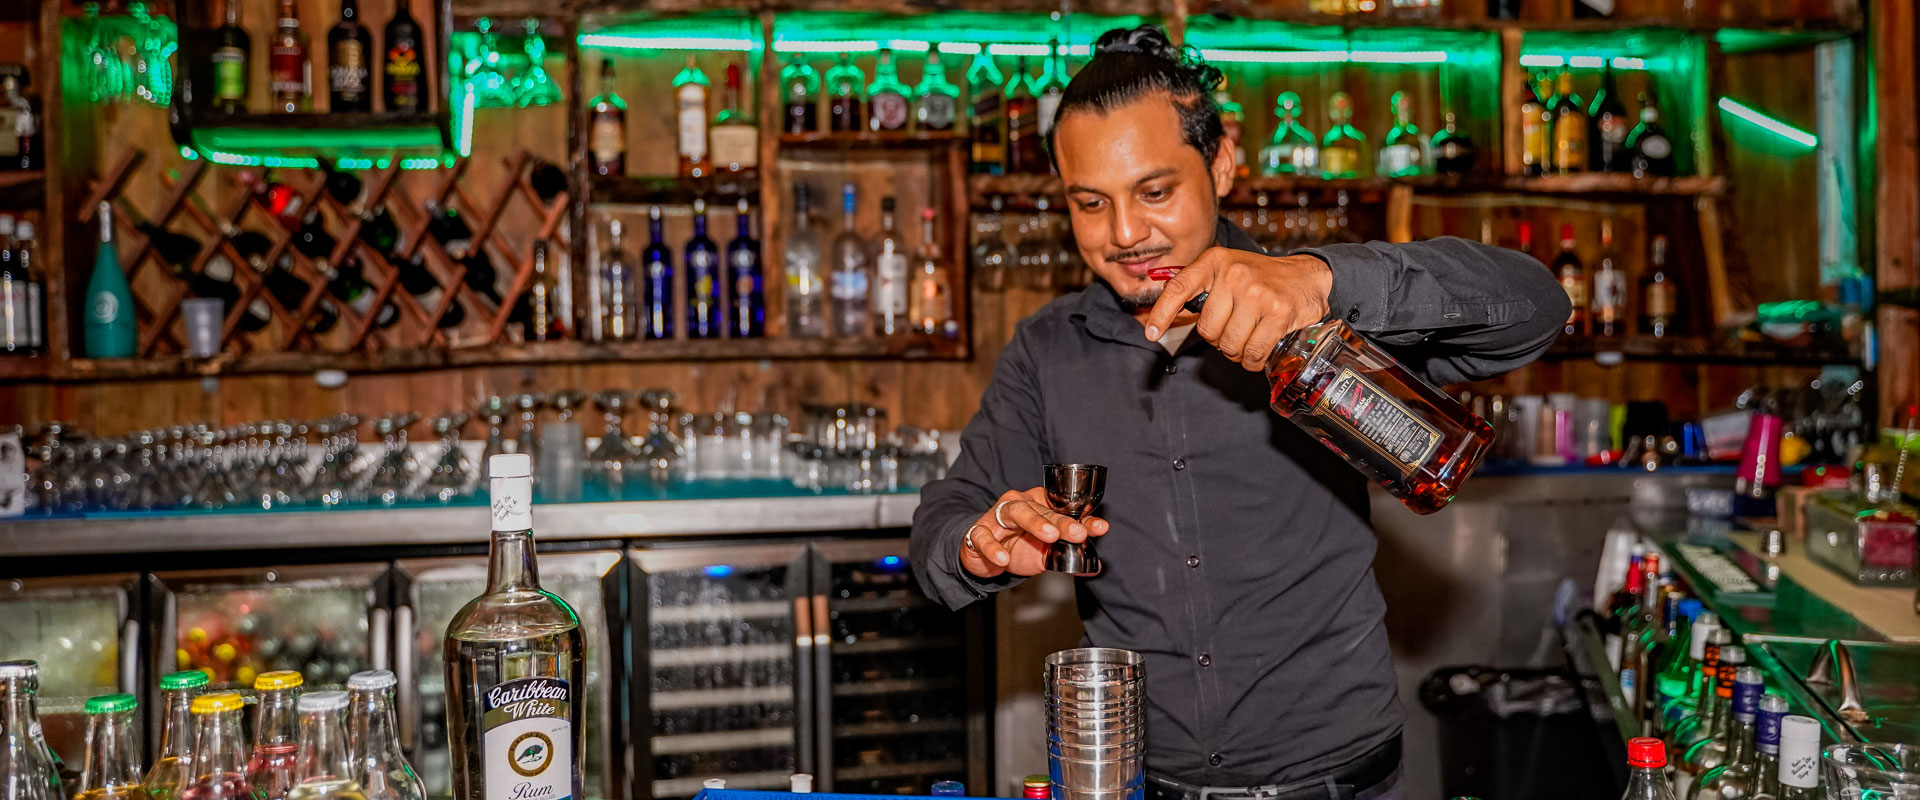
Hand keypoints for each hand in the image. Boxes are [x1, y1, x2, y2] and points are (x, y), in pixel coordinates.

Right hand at [959, 487, 1110, 578]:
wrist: (982, 554)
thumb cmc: (1015, 545)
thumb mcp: (1044, 552)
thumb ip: (1068, 555)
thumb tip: (1094, 566)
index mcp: (1039, 505)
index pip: (1064, 509)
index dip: (1083, 518)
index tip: (1099, 528)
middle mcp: (1020, 504)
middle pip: (1042, 509)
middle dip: (1062, 522)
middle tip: (1078, 533)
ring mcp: (998, 516)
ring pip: (1017, 512)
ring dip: (1035, 522)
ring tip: (1050, 536)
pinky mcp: (979, 531)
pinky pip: (985, 537)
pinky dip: (993, 547)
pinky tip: (1003, 558)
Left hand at [1143, 247, 1332, 371]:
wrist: (1308, 275)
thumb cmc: (1261, 278)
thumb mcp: (1227, 271)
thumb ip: (1198, 289)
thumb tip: (1162, 319)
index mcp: (1215, 262)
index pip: (1179, 288)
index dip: (1162, 313)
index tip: (1152, 333)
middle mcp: (1234, 274)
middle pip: (1208, 330)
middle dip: (1218, 340)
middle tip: (1234, 330)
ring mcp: (1257, 293)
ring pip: (1230, 345)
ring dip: (1237, 352)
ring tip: (1248, 337)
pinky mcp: (1278, 313)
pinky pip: (1253, 352)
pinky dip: (1253, 360)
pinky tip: (1259, 350)